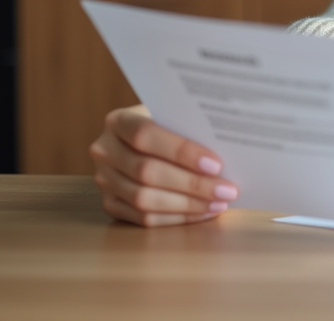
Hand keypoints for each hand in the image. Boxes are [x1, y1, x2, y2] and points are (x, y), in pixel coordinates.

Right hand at [90, 104, 237, 226]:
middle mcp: (104, 150)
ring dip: (187, 205)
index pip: (145, 135)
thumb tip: (228, 148)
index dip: (181, 151)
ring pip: (144, 199)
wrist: (143, 138)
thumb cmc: (167, 124)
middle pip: (147, 172)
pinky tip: (203, 212)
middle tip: (227, 189)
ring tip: (219, 203)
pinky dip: (177, 218)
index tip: (215, 164)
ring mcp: (104, 180)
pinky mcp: (111, 204)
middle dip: (192, 184)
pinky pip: (144, 218)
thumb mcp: (173, 115)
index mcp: (118, 121)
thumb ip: (190, 128)